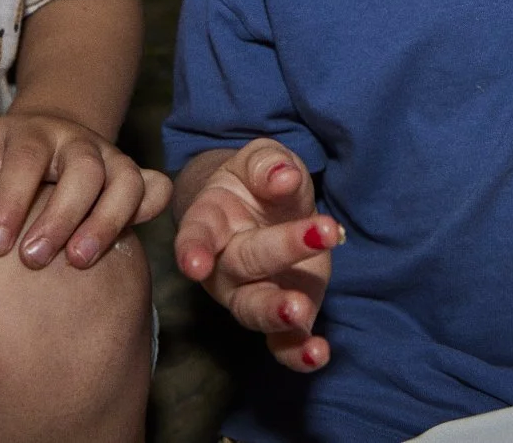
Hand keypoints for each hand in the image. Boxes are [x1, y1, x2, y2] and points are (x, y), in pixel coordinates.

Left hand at [0, 109, 169, 269]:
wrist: (47, 137)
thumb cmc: (1, 158)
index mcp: (34, 133)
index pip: (26, 161)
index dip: (11, 202)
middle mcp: (78, 142)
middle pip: (82, 170)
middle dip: (60, 216)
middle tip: (32, 259)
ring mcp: (110, 159)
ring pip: (125, 181)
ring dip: (105, 222)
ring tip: (79, 261)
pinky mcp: (133, 177)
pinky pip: (156, 188)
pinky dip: (151, 207)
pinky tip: (130, 238)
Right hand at [174, 139, 341, 372]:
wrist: (265, 207)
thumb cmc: (257, 181)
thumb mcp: (261, 158)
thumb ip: (268, 163)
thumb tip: (283, 176)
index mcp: (209, 221)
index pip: (197, 235)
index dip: (192, 250)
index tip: (193, 265)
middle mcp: (222, 265)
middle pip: (242, 264)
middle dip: (280, 250)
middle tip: (320, 234)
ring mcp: (249, 294)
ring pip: (254, 311)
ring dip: (277, 313)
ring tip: (300, 311)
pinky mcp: (279, 317)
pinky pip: (282, 344)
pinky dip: (298, 354)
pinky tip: (318, 353)